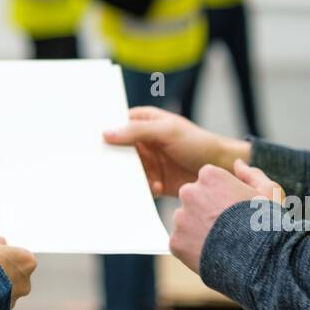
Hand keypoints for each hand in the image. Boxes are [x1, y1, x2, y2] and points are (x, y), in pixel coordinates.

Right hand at [103, 106, 248, 196]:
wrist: (221, 169)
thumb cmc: (197, 142)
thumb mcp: (166, 131)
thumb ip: (137, 131)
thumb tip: (107, 133)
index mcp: (143, 121)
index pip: (116, 124)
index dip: (103, 132)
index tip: (88, 142)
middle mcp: (142, 141)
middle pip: (117, 150)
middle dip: (111, 158)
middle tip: (101, 166)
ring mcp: (148, 162)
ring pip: (126, 169)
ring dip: (127, 175)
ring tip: (129, 180)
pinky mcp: (154, 181)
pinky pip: (139, 185)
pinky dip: (139, 188)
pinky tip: (149, 188)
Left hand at [170, 160, 282, 273]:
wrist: (260, 261)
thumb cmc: (267, 224)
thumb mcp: (269, 192)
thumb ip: (251, 174)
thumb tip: (238, 163)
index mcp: (209, 176)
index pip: (208, 181)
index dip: (223, 196)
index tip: (235, 210)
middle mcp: (189, 192)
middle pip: (193, 199)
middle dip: (206, 210)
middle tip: (228, 228)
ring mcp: (180, 217)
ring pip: (185, 221)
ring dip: (198, 230)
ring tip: (221, 244)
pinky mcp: (175, 241)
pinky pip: (181, 243)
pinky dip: (193, 249)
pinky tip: (213, 254)